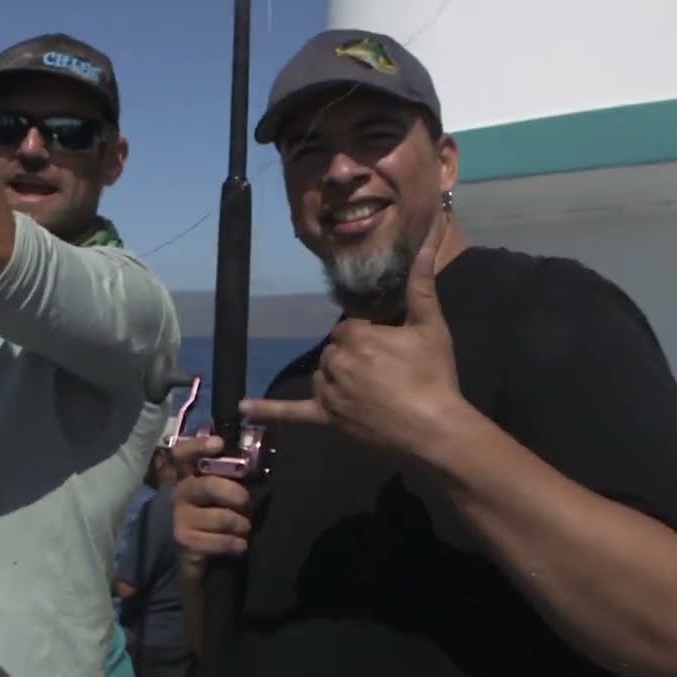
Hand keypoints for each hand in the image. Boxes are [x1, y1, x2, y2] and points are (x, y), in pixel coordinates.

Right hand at [170, 434, 251, 582]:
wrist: (202, 556)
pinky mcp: (185, 540)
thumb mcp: (225, 493)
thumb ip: (233, 475)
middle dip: (236, 495)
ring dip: (240, 524)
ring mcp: (180, 517)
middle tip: (246, 503)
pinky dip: (235, 544)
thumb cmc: (220, 515)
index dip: (198, 446)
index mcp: (189, 476)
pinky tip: (239, 545)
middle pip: (208, 486)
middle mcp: (180, 493)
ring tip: (244, 528)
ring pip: (220, 517)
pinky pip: (219, 541)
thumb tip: (255, 462)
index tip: (219, 444)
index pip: (182, 453)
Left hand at [239, 224, 464, 456]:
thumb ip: (421, 287)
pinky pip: (292, 412)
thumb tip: (423, 248)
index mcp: (355, 336)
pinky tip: (242, 408)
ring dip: (336, 377)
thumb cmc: (433, 376)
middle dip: (355, 356)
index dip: (371, 336)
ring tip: (371, 390)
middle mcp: (335, 361)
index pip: (350, 327)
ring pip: (321, 375)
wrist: (434, 429)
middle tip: (388, 372)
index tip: (392, 348)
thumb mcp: (431, 327)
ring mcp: (328, 391)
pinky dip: (267, 411)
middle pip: (335, 350)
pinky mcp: (327, 417)